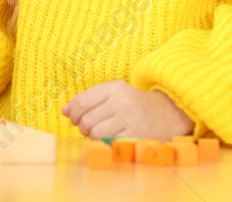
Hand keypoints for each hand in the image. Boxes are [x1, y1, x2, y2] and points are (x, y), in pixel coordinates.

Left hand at [61, 81, 194, 139]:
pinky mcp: (136, 136)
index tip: (73, 118)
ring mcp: (130, 119)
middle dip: (81, 126)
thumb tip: (64, 110)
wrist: (167, 114)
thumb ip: (87, 100)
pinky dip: (103, 143)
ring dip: (91, 136)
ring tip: (96, 133)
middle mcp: (122, 102)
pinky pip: (109, 142)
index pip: (82, 102)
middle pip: (87, 119)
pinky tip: (106, 139)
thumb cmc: (133, 104)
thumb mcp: (112, 94)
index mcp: (114, 88)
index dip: (73, 113)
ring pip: (95, 132)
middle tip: (86, 128)